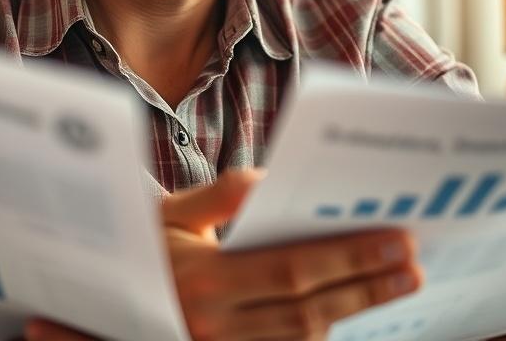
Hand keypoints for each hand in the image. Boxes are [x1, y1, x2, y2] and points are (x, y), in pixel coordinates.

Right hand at [27, 169, 421, 340]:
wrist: (92, 306)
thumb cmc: (135, 251)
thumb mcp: (165, 217)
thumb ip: (217, 198)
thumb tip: (266, 181)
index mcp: (202, 281)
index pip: (291, 268)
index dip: (347, 257)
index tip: (395, 240)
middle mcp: (215, 325)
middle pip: (307, 309)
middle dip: (365, 286)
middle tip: (413, 264)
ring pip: (301, 340)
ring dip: (353, 313)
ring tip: (395, 287)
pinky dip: (319, 336)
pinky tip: (349, 315)